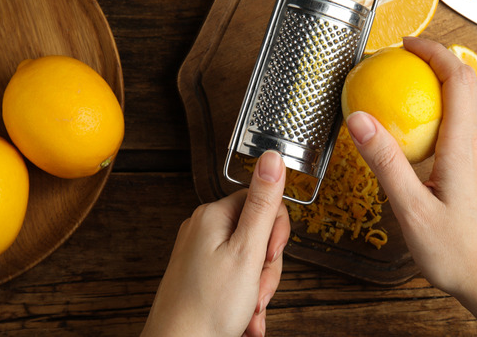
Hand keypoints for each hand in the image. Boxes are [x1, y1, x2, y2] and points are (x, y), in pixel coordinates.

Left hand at [142, 150, 290, 336]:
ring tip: (248, 311)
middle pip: (258, 235)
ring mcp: (200, 255)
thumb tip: (272, 156)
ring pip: (250, 261)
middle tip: (257, 290)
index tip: (270, 257)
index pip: (263, 202)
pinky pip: (236, 279)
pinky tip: (243, 320)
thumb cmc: (207, 307)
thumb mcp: (247, 251)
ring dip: (257, 289)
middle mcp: (204, 230)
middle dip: (265, 268)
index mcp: (214, 216)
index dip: (276, 233)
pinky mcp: (200, 277)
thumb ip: (263, 203)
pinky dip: (244, 300)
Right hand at [345, 37, 476, 334]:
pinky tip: (431, 128)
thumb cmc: (458, 252)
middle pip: (469, 83)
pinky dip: (453, 107)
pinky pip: (475, 123)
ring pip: (475, 102)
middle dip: (439, 59)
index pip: (457, 78)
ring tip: (416, 84)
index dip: (434, 51)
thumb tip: (359, 120)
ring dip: (448, 82)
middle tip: (407, 58)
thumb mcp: (411, 209)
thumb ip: (385, 161)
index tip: (408, 44)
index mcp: (465, 145)